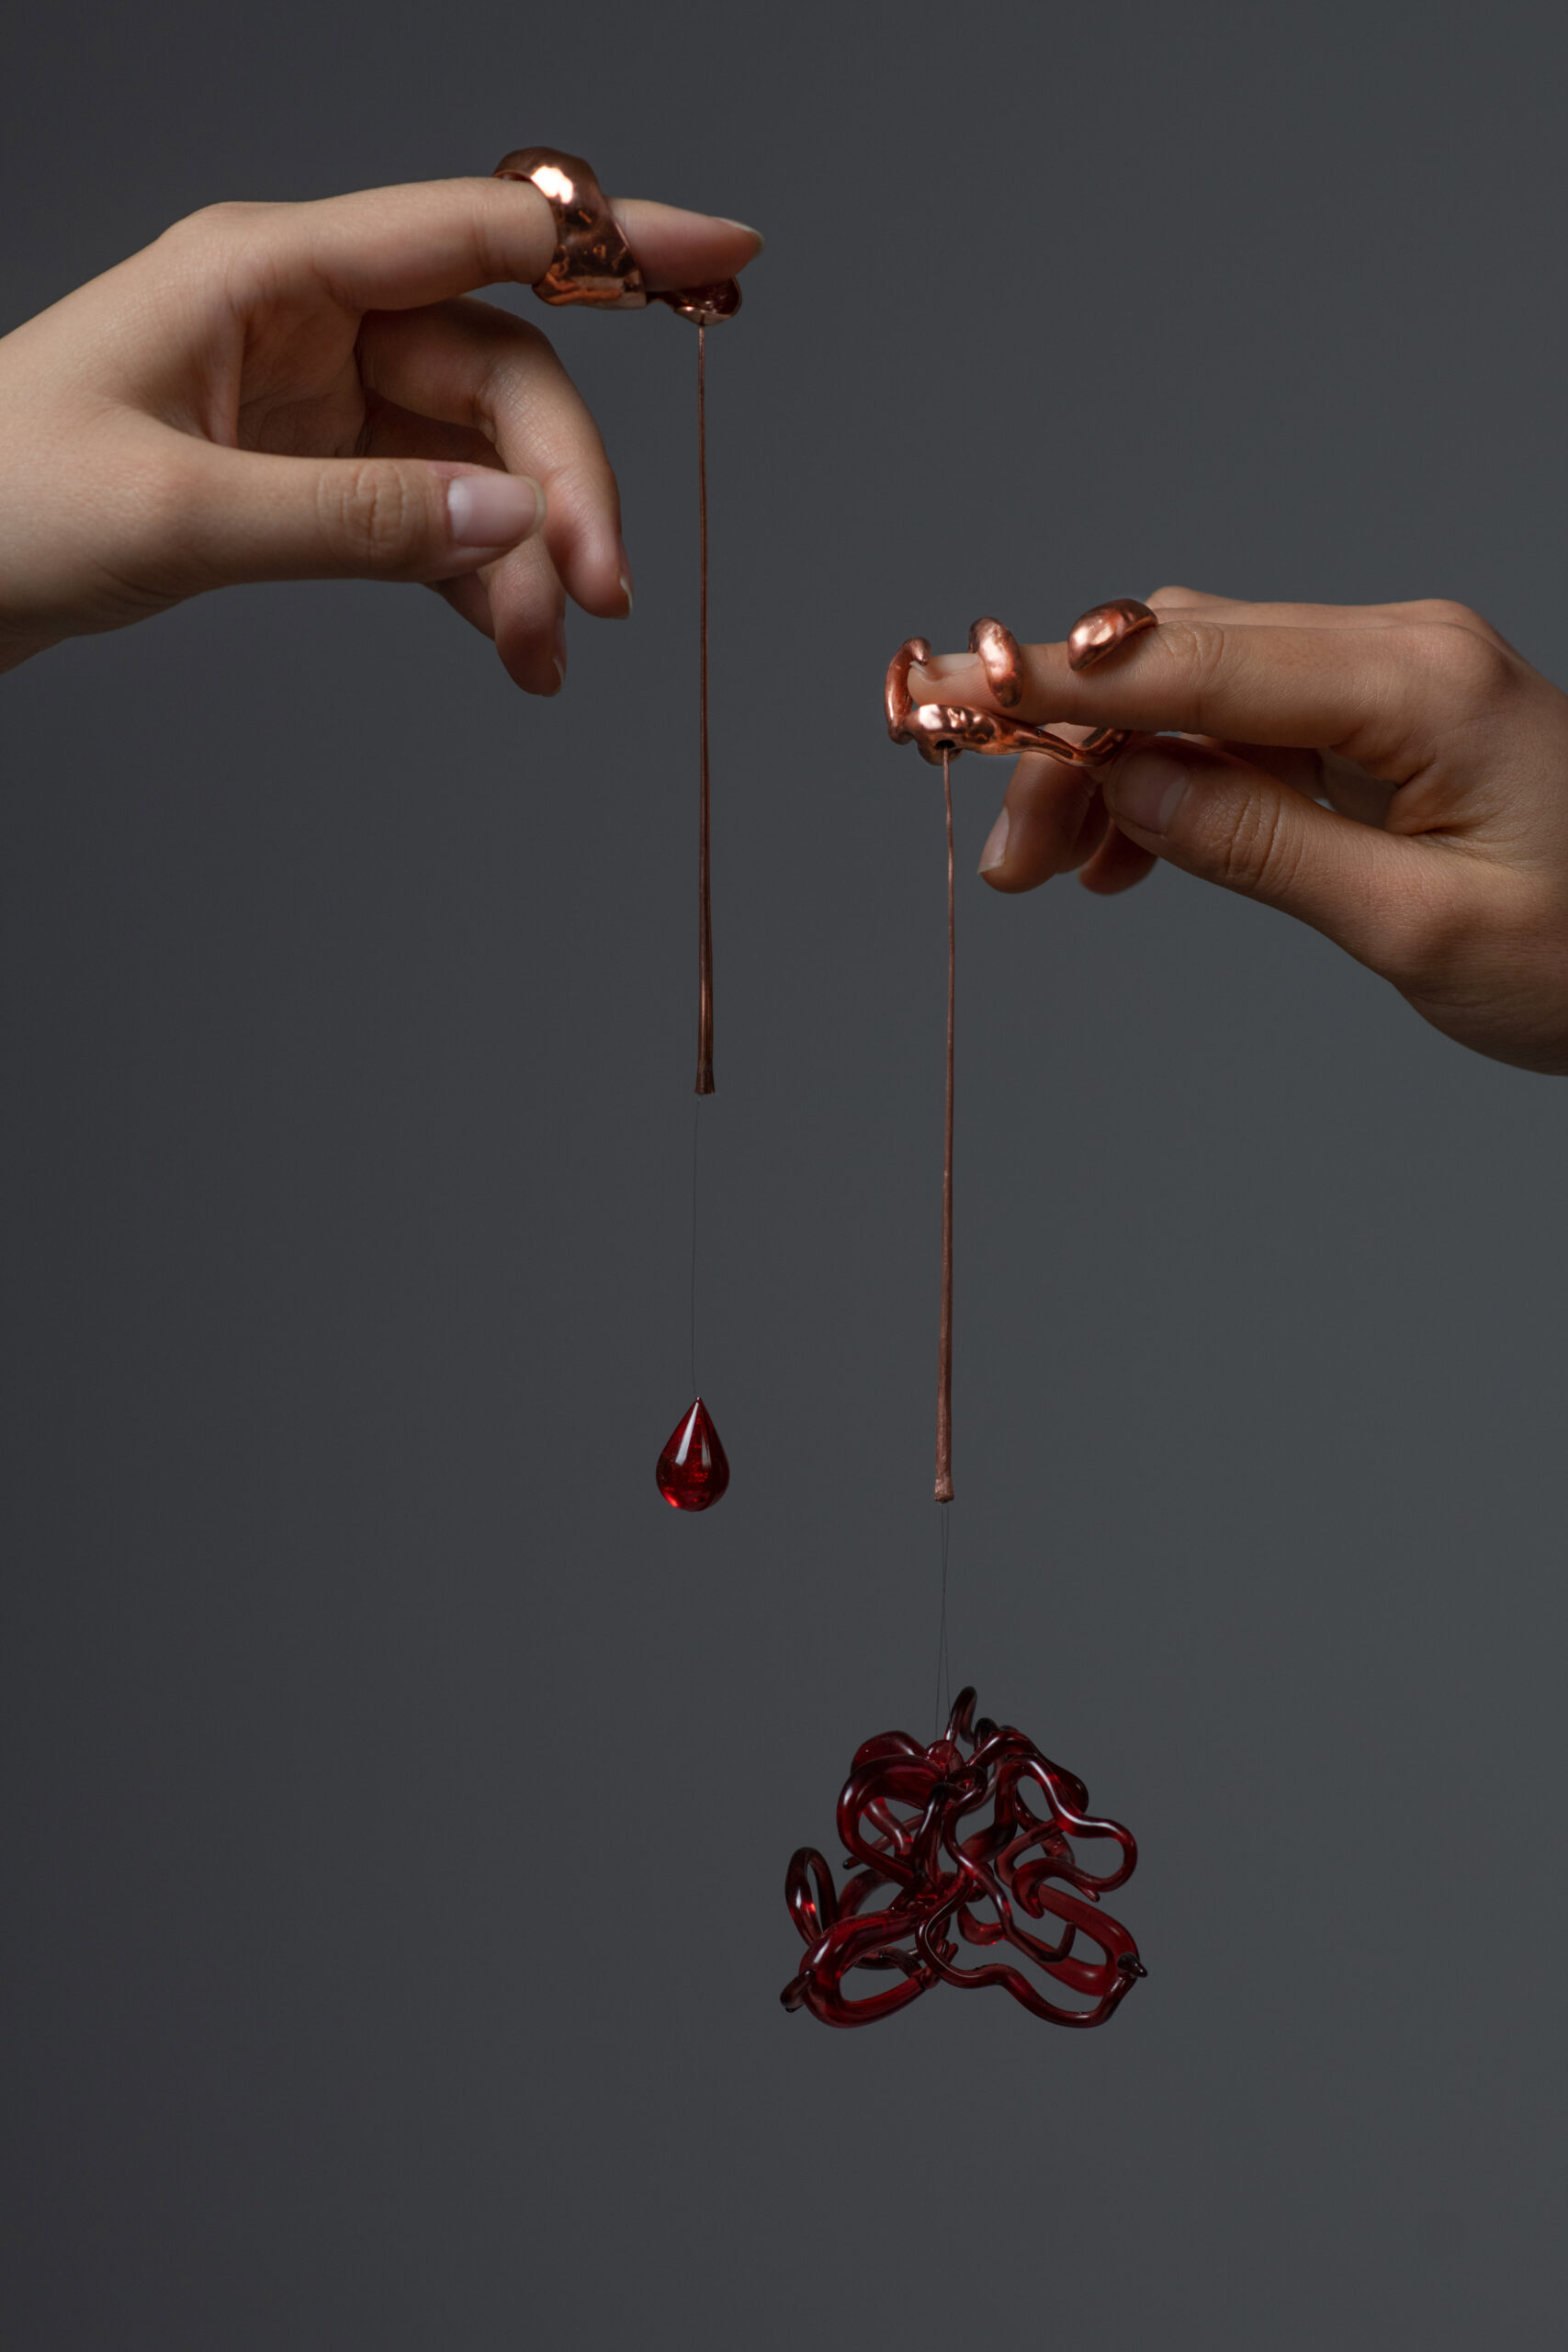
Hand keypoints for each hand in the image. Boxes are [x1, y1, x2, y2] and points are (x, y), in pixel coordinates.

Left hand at [0, 177, 760, 691]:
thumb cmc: (3, 504)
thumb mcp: (178, 513)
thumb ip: (354, 518)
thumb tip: (511, 518)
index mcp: (268, 272)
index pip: (479, 232)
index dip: (613, 241)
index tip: (725, 253)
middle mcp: (307, 321)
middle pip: (498, 374)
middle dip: (561, 483)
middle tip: (599, 594)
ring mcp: (316, 400)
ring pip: (478, 458)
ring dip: (525, 555)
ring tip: (544, 659)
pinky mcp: (312, 477)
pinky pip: (434, 513)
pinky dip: (478, 581)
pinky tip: (511, 650)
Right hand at [911, 588, 1567, 1073]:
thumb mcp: (1418, 929)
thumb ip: (1261, 845)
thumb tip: (1125, 784)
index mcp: (1413, 683)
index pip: (1192, 661)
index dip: (1058, 679)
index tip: (949, 690)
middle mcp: (1396, 650)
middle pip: (1177, 661)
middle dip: (1059, 736)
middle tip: (982, 829)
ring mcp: (1390, 675)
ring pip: (1195, 691)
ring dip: (1103, 767)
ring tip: (1039, 871)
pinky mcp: (1384, 716)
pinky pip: (1242, 725)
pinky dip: (1166, 780)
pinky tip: (1119, 854)